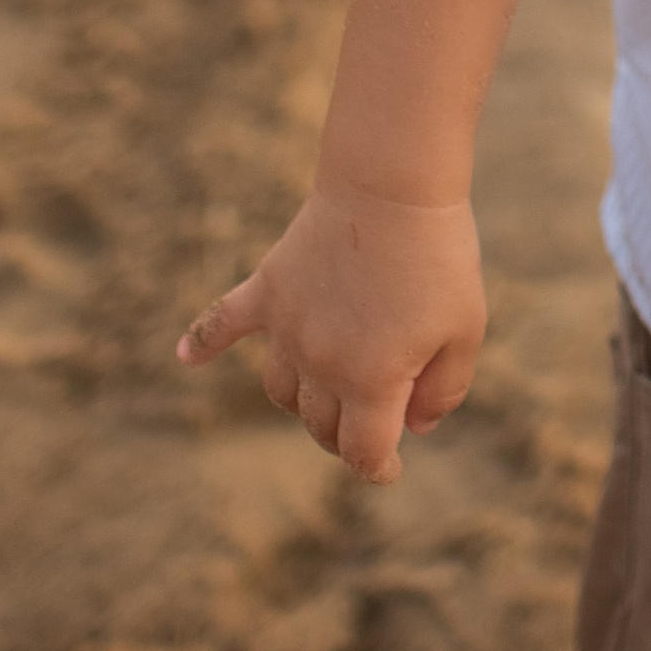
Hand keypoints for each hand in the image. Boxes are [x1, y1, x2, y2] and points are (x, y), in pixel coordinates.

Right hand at [176, 181, 486, 482]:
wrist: (394, 182)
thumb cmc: (439, 255)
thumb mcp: (466, 328)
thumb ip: (445, 390)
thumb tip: (414, 429)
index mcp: (371, 380)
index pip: (363, 452)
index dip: (379, 467)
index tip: (390, 466)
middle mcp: (320, 363)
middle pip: (320, 425)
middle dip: (346, 433)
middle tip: (375, 413)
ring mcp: (287, 327)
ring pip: (281, 390)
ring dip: (303, 399)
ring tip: (329, 386)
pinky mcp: (269, 287)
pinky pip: (223, 321)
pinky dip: (202, 341)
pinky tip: (184, 356)